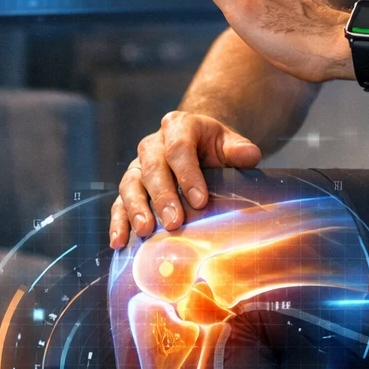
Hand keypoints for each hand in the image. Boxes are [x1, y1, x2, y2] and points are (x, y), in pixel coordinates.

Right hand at [109, 111, 262, 242]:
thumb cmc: (214, 147)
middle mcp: (153, 145)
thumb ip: (239, 149)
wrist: (197, 146)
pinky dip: (118, 222)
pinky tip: (120, 241)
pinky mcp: (130, 186)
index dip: (188, 174)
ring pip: (130, 184)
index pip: (180, 148)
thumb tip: (249, 156)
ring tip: (145, 231)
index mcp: (178, 126)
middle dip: (163, 196)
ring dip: (136, 208)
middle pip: (153, 168)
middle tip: (174, 222)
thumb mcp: (229, 142)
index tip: (200, 201)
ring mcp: (138, 166)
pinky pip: (119, 202)